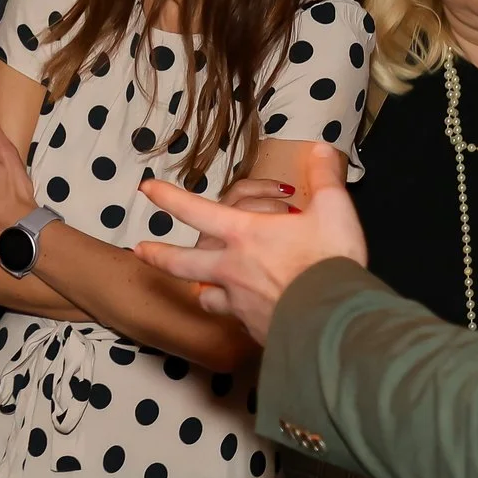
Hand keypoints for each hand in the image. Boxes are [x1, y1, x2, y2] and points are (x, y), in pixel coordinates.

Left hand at [132, 143, 365, 341]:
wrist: (337, 320)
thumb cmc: (330, 262)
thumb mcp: (334, 210)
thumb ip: (324, 178)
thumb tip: (319, 150)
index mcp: (244, 235)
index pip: (195, 210)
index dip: (168, 196)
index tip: (147, 189)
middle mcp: (231, 268)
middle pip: (181, 262)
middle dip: (158, 255)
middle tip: (140, 251)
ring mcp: (238, 302)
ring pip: (206, 296)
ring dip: (202, 291)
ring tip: (201, 290)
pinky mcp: (253, 328)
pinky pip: (237, 319)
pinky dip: (238, 313)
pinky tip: (247, 313)